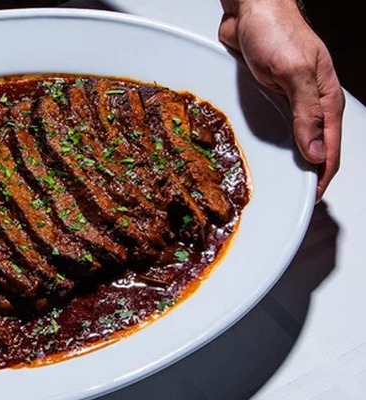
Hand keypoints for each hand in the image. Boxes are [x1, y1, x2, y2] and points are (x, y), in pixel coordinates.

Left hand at [219, 0, 344, 200]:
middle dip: (308, 173)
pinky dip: (273, 143)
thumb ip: (305, 113)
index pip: (330, 147)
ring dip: (291, 159)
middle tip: (294, 198)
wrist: (251, 9)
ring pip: (296, 138)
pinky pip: (275, 125)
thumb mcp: (294, 72)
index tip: (311, 197)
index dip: (322, 175)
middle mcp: (311, 101)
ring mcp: (291, 98)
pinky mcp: (271, 94)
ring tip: (281, 184)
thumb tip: (314, 153)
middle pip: (315, 147)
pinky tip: (265, 154)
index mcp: (326, 98)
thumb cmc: (275, 30)